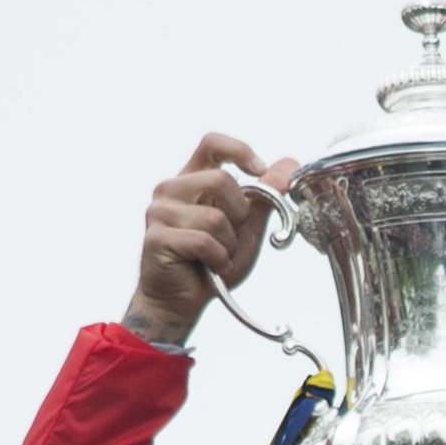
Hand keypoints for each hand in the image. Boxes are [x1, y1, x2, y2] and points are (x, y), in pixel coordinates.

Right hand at [126, 134, 294, 347]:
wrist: (184, 300)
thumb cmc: (213, 262)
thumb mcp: (248, 228)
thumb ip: (265, 197)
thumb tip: (289, 165)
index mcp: (192, 180)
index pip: (212, 144)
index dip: (239, 151)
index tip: (260, 171)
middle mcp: (171, 189)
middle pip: (221, 180)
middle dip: (240, 215)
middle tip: (232, 238)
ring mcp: (159, 211)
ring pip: (215, 218)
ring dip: (229, 245)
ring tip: (217, 257)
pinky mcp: (156, 236)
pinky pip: (204, 242)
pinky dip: (218, 260)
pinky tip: (209, 267)